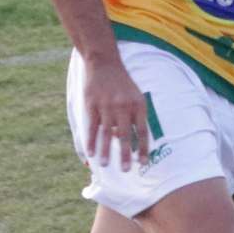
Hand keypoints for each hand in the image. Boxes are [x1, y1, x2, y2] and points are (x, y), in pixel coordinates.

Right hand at [79, 51, 147, 168]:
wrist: (105, 62)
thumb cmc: (122, 83)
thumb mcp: (135, 96)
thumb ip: (134, 117)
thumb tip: (126, 140)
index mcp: (138, 105)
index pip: (142, 131)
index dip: (143, 148)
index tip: (143, 163)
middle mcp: (123, 106)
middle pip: (125, 135)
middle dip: (125, 154)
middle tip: (125, 170)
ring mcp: (107, 105)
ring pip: (106, 133)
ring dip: (105, 150)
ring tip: (105, 165)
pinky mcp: (92, 104)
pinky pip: (92, 126)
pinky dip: (91, 140)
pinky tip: (90, 153)